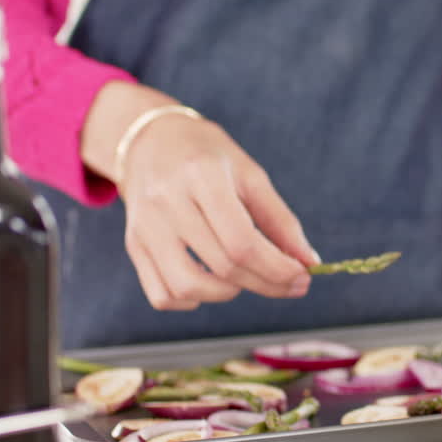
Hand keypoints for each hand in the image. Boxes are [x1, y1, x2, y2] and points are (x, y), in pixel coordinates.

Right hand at [82, 82, 316, 309]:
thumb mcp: (249, 174)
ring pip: (187, 287)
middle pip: (222, 265)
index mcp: (201, 175)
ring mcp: (144, 226)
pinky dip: (191, 300)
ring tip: (245, 276)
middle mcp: (166, 202)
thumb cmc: (207, 157)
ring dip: (227, 294)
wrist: (150, 141)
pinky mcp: (133, 245)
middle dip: (266, 283)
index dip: (277, 268)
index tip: (302, 277)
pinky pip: (161, 294)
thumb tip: (309, 264)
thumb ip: (280, 220)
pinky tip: (210, 282)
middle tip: (290, 283)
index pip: (242, 241)